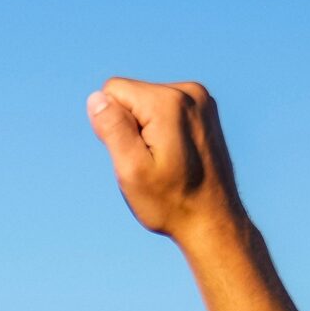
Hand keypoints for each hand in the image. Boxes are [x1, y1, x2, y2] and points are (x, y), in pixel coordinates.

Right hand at [85, 78, 245, 245]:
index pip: (112, 90)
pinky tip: (176, 156)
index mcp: (167, 102)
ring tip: (166, 161)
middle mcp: (188, 91)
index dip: (112, 125)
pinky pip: (165, 109)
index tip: (134, 154)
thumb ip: (113, 129)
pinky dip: (162, 130)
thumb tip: (96, 98)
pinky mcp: (205, 109)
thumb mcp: (132, 170)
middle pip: (131, 94)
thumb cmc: (170, 202)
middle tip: (151, 162)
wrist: (214, 220)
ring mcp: (201, 99)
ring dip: (146, 130)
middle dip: (131, 127)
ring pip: (147, 102)